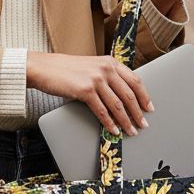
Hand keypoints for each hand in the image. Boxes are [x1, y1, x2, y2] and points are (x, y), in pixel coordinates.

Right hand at [26, 52, 152, 135]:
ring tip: (131, 131)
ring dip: (126, 121)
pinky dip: (109, 123)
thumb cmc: (66, 69)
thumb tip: (122, 96)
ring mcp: (96, 79)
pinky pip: (102, 111)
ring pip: (117, 105)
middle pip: (129, 94)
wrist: (44, 67)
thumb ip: (107, 76)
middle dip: (138, 112)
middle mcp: (106, 69)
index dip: (144, 96)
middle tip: (143, 124)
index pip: (135, 80)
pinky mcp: (85, 90)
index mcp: (110, 62)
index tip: (149, 108)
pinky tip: (113, 130)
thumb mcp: (92, 67)